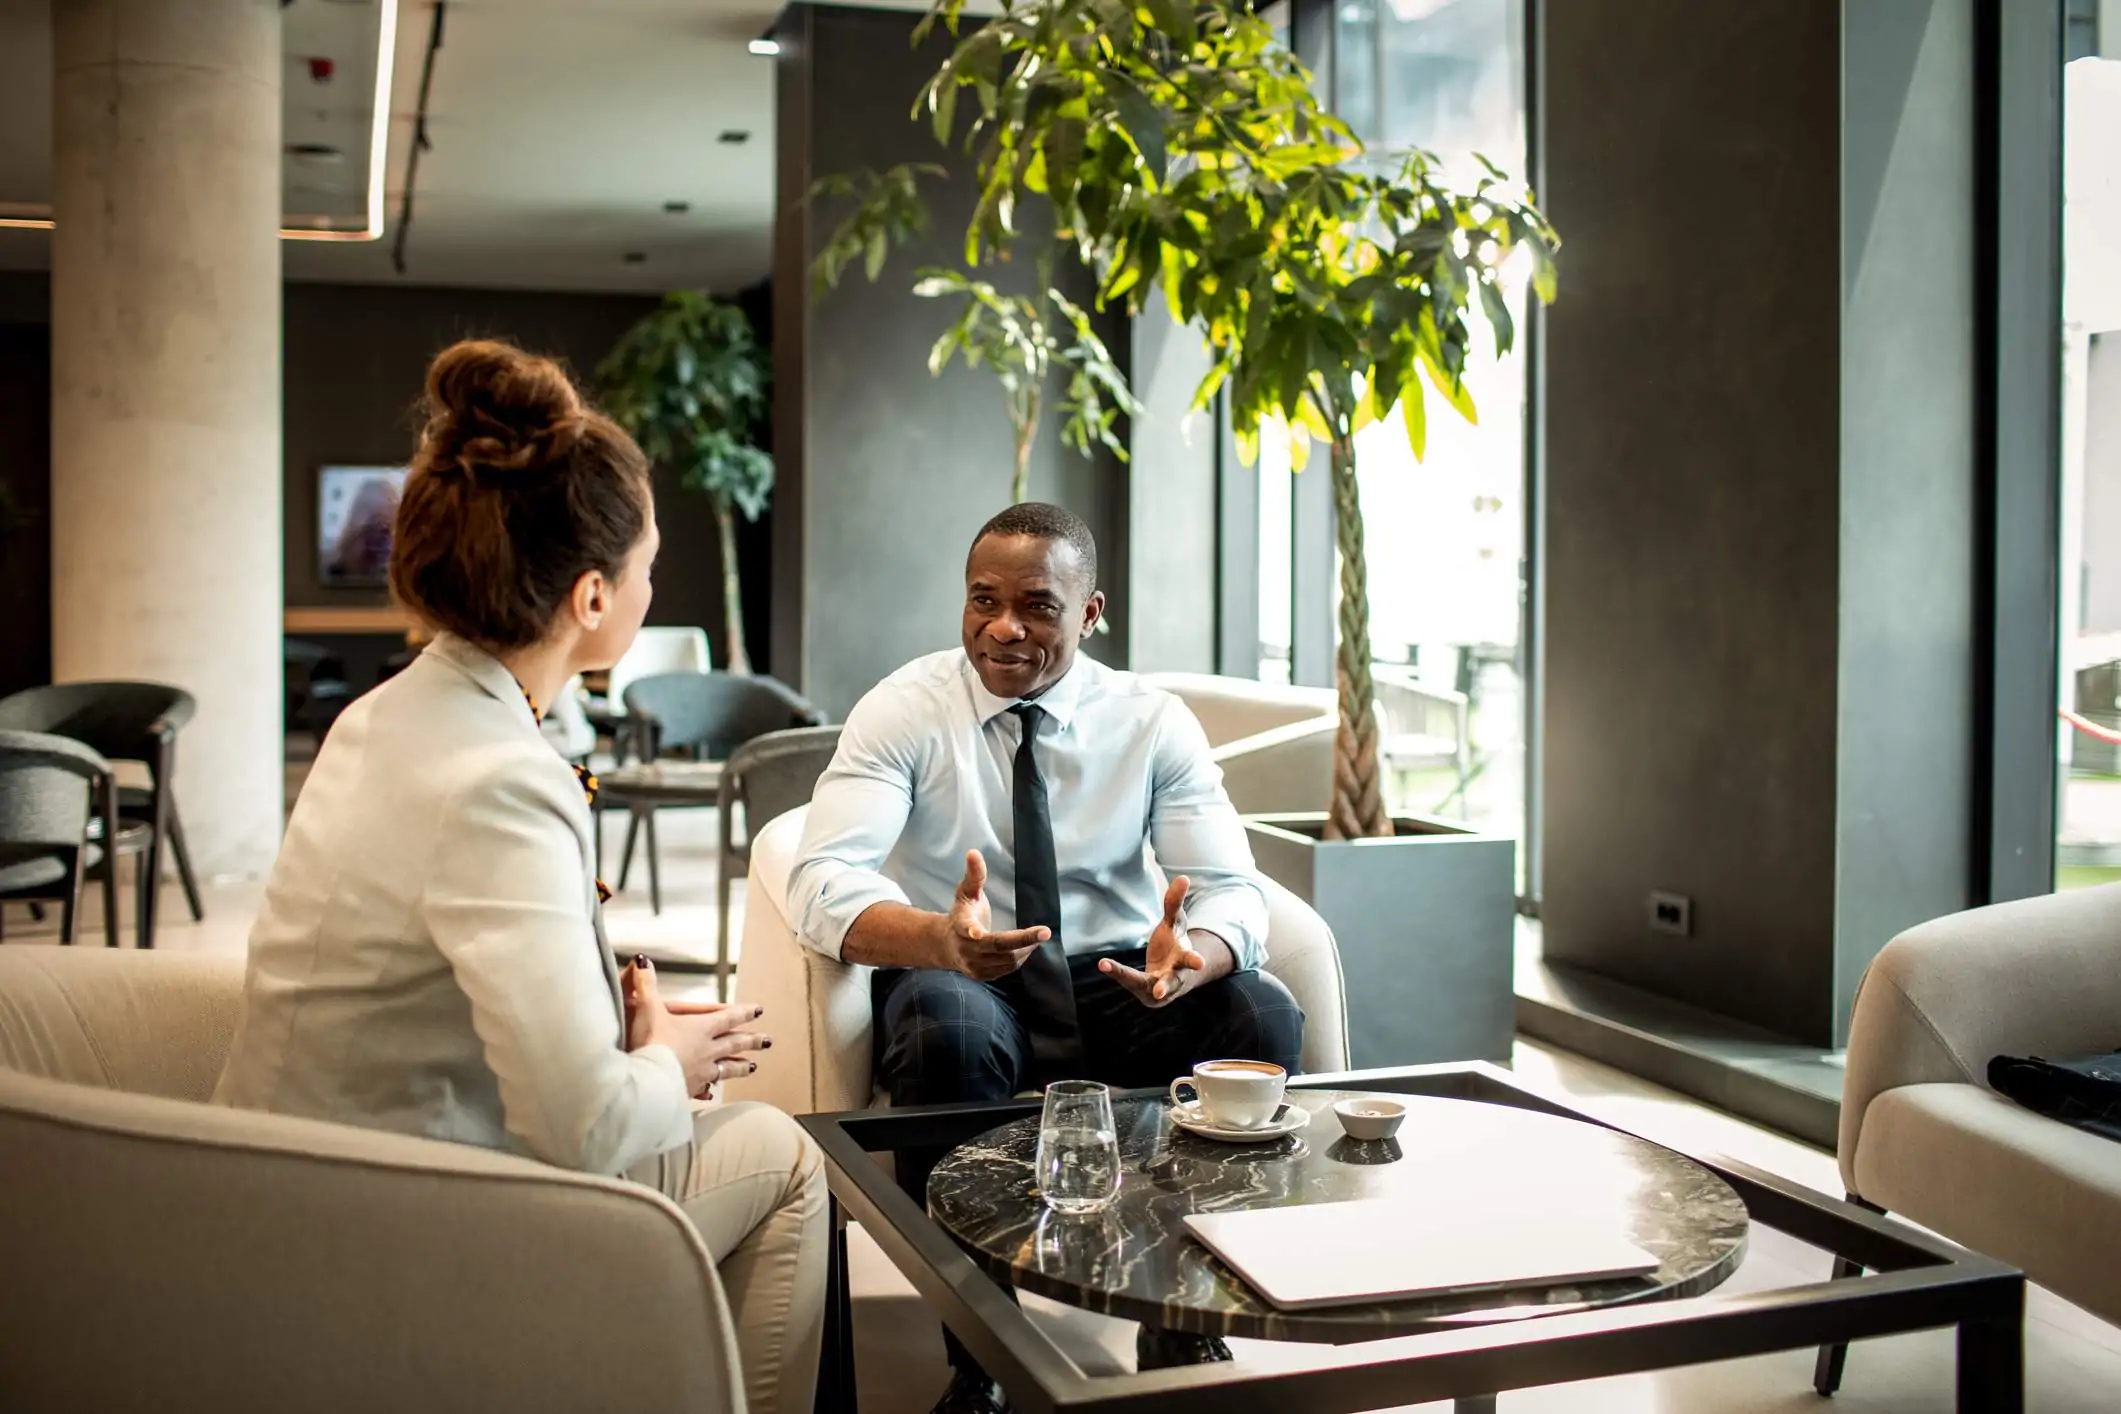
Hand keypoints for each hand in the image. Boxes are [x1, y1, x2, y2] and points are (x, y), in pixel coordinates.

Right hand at [622, 955, 771, 1097]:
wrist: (644, 1081)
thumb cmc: (649, 1042)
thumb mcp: (647, 1008)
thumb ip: (646, 984)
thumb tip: (642, 960)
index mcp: (700, 1028)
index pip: (727, 1018)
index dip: (743, 1013)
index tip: (758, 1011)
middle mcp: (706, 1050)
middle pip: (734, 1044)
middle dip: (751, 1041)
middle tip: (768, 1041)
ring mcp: (700, 1072)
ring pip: (726, 1068)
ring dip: (740, 1067)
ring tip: (753, 1067)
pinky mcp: (688, 1090)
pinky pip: (704, 1089)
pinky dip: (710, 1089)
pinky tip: (712, 1093)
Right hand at [941, 849, 1049, 979]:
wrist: (946, 945)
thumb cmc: (962, 914)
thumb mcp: (966, 892)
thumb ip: (974, 875)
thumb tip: (974, 852)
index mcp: (960, 926)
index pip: (967, 929)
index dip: (971, 932)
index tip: (975, 932)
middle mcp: (965, 949)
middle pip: (997, 947)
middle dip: (1023, 940)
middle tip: (1045, 932)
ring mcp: (973, 966)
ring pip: (1005, 960)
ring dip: (1025, 949)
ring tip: (1036, 936)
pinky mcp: (982, 976)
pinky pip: (1007, 969)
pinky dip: (1020, 957)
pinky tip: (1027, 947)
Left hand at [1098, 876, 1206, 1007]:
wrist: (1175, 973)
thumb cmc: (1175, 945)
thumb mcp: (1174, 923)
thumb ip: (1175, 903)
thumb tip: (1184, 877)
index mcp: (1184, 960)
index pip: (1189, 960)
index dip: (1194, 961)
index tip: (1199, 962)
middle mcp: (1173, 977)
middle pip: (1171, 982)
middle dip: (1166, 986)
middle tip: (1158, 991)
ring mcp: (1158, 988)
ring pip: (1147, 987)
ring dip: (1131, 981)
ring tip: (1110, 968)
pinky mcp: (1143, 991)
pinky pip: (1129, 981)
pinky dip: (1117, 972)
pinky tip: (1103, 964)